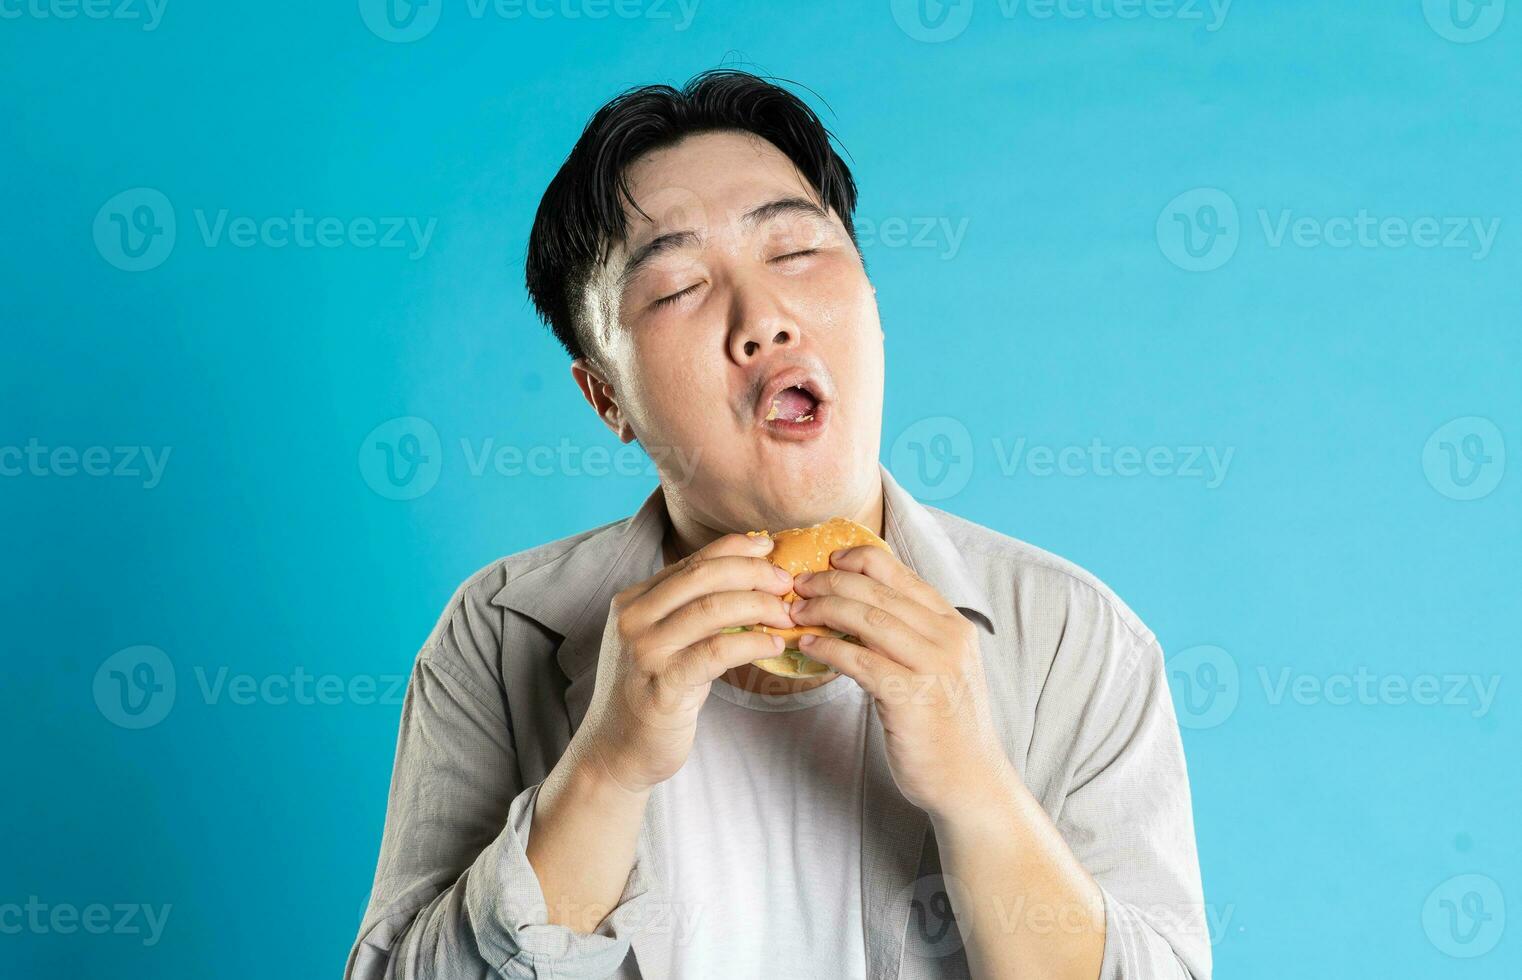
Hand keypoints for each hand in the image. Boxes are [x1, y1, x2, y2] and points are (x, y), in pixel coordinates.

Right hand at [573, 532, 794, 794]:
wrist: (615, 752)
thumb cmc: (649, 695)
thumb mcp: (661, 643)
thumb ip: (688, 612)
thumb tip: (747, 582)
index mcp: (633, 601)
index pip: (691, 561)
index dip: (736, 549)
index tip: (769, 549)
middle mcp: (633, 618)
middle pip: (704, 576)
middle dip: (753, 573)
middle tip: (786, 584)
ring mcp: (644, 650)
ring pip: (712, 608)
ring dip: (759, 606)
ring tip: (786, 615)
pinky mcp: (662, 684)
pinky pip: (717, 652)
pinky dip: (752, 642)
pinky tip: (773, 645)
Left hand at [789, 546, 1012, 818]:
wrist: (969, 778)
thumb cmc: (945, 721)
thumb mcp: (937, 665)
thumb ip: (908, 634)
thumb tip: (854, 607)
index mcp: (953, 623)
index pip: (900, 572)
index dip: (858, 559)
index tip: (828, 560)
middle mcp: (947, 637)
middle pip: (878, 591)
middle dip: (830, 582)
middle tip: (798, 585)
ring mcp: (932, 666)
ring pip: (868, 619)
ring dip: (824, 610)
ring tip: (796, 612)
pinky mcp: (911, 697)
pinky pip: (860, 660)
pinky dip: (828, 648)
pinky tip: (807, 646)